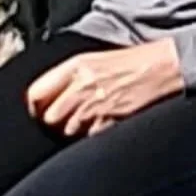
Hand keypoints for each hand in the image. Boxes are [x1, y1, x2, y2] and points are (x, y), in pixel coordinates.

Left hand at [25, 40, 182, 137]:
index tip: (36, 111)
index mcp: (75, 66)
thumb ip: (70, 76)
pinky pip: (89, 136)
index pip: (36, 92)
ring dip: (74, 130)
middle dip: (54, 122)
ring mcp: (95, 104)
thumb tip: (49, 94)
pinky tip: (102, 123)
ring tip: (87, 120)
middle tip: (64, 119)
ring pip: (68, 130)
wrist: (162, 66)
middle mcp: (81, 85)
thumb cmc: (132, 61)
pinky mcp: (110, 120)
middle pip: (49, 117)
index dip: (33, 106)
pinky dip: (93, 134)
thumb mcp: (95, 59)